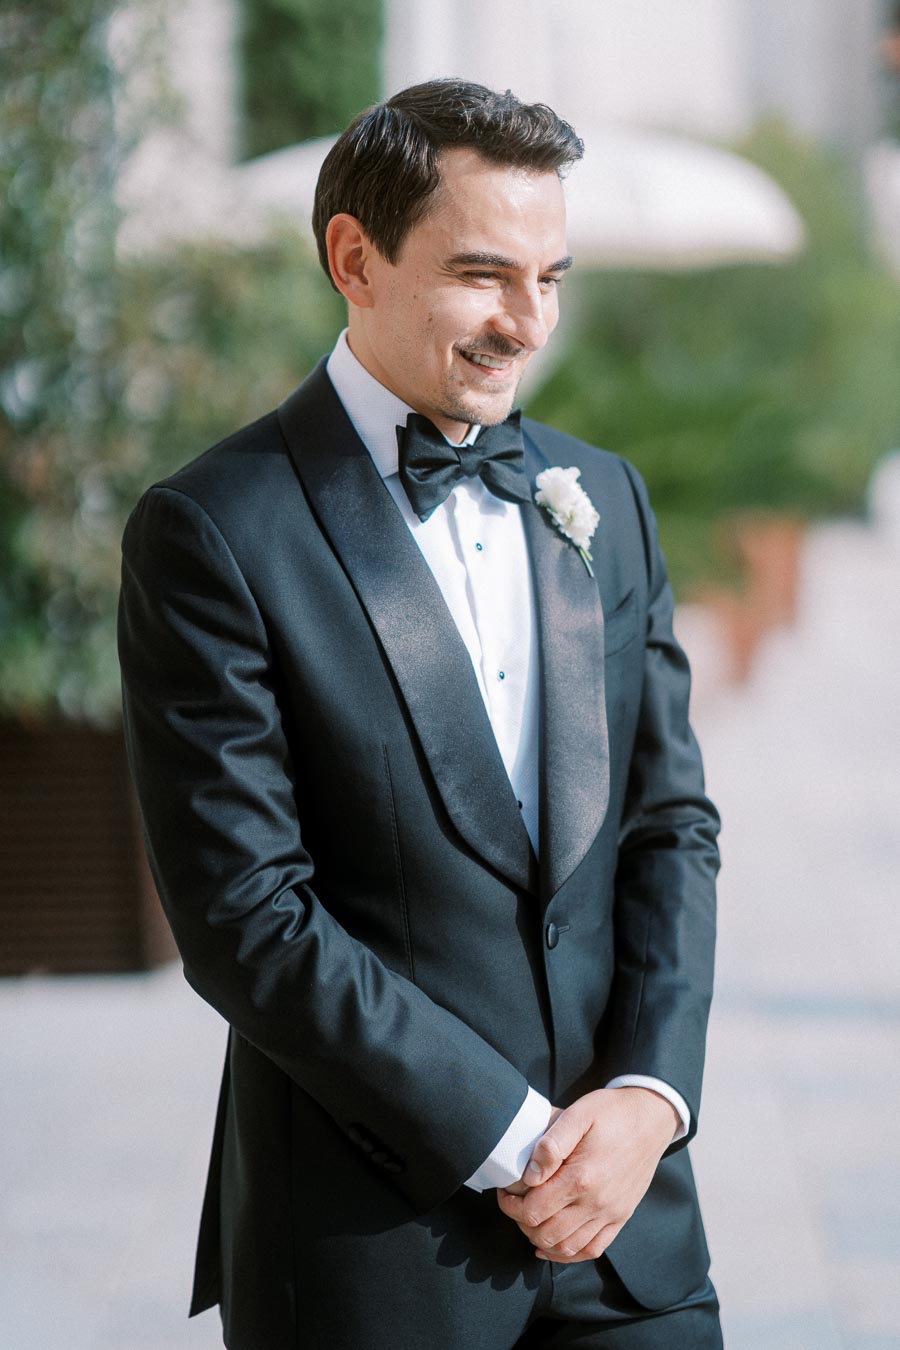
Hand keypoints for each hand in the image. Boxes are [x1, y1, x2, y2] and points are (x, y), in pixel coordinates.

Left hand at [496, 1087, 677, 1262]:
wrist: (651, 1118)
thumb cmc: (611, 1112)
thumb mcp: (579, 1113)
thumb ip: (551, 1143)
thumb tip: (529, 1176)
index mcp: (582, 1177)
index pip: (534, 1210)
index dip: (511, 1205)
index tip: (505, 1191)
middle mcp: (597, 1203)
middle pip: (546, 1234)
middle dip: (521, 1223)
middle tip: (514, 1204)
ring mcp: (611, 1214)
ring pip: (566, 1248)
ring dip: (541, 1240)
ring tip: (530, 1219)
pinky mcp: (620, 1217)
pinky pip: (591, 1250)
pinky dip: (567, 1254)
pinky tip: (551, 1245)